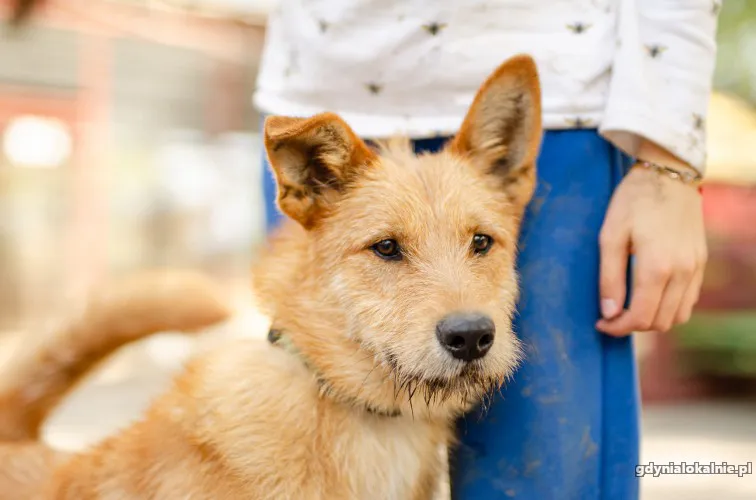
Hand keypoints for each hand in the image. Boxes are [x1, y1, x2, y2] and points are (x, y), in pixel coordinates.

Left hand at [596, 142, 706, 335]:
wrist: (669, 174)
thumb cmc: (633, 201)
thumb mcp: (610, 235)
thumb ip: (609, 277)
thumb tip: (608, 313)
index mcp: (657, 266)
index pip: (640, 317)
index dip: (617, 328)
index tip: (601, 323)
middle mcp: (682, 272)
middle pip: (660, 322)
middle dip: (632, 326)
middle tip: (610, 317)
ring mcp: (695, 268)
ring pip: (678, 316)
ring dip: (653, 320)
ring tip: (629, 308)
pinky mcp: (701, 262)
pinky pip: (689, 300)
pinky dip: (670, 308)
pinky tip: (650, 297)